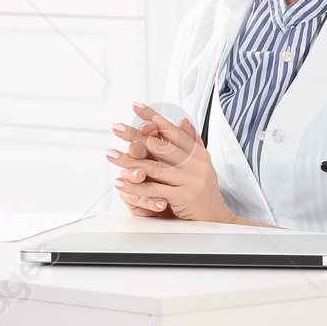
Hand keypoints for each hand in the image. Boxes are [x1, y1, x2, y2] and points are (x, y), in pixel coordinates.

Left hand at [107, 103, 241, 223]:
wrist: (216, 219)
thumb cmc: (203, 191)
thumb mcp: (200, 164)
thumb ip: (191, 142)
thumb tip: (182, 119)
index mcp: (197, 153)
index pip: (171, 130)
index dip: (153, 117)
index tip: (135, 106)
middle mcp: (195, 164)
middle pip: (160, 146)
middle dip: (135, 135)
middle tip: (116, 127)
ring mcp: (189, 180)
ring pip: (153, 167)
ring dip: (129, 161)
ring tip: (110, 154)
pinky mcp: (183, 197)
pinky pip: (154, 190)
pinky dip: (135, 186)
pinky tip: (120, 182)